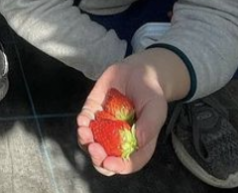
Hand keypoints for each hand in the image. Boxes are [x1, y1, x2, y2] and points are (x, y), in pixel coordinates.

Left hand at [76, 54, 169, 175]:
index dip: (119, 166)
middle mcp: (118, 141)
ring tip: (84, 131)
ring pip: (90, 144)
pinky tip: (83, 120)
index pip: (128, 163)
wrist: (138, 71)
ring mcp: (104, 128)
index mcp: (137, 145)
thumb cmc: (151, 93)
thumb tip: (138, 141)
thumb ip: (149, 125)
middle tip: (94, 147)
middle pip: (105, 160)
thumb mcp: (156, 108)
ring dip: (85, 142)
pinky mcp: (93, 113)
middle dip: (97, 158)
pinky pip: (84, 123)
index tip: (109, 162)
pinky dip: (81, 124)